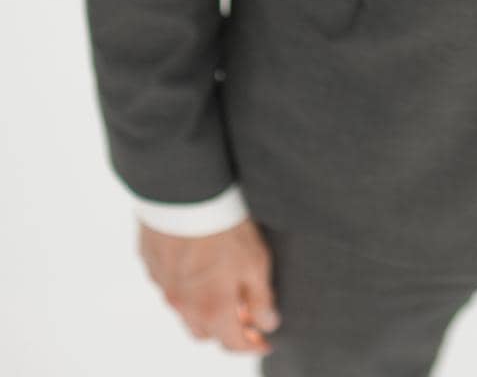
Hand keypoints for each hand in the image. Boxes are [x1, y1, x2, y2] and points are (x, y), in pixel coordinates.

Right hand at [137, 216, 280, 353]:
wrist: (185, 191)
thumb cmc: (224, 225)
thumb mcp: (255, 261)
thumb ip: (261, 298)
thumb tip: (267, 324)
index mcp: (211, 308)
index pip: (232, 344)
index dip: (251, 344)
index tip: (265, 340)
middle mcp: (183, 304)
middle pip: (205, 333)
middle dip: (224, 329)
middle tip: (243, 311)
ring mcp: (163, 285)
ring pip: (183, 311)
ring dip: (202, 307)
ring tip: (220, 285)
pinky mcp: (150, 263)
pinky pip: (167, 283)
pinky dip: (184, 283)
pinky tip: (196, 261)